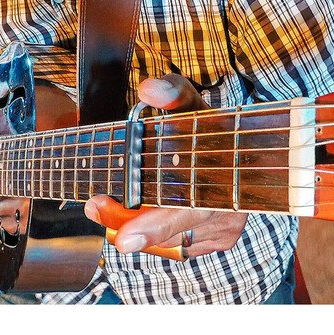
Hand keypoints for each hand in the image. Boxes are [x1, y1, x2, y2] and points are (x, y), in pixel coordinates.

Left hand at [84, 74, 247, 258]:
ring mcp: (226, 229)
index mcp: (225, 174)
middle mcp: (231, 208)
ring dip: (136, 225)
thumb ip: (172, 92)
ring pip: (167, 241)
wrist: (238, 151)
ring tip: (108, 200)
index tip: (125, 240)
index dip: (155, 227)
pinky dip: (156, 232)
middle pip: (169, 231)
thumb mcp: (191, 103)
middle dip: (126, 221)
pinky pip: (175, 246)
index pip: (189, 209)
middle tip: (94, 205)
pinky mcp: (217, 241)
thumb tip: (150, 89)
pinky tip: (147, 210)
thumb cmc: (205, 126)